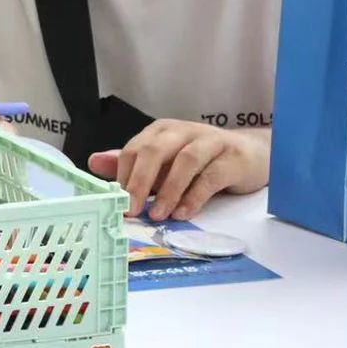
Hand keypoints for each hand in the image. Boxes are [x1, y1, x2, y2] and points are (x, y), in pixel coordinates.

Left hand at [86, 120, 268, 221]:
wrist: (252, 154)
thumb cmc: (202, 160)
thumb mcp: (165, 163)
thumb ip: (132, 163)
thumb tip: (94, 162)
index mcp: (162, 131)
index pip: (134, 149)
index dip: (122, 176)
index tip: (115, 204)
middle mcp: (183, 131)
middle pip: (155, 150)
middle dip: (139, 182)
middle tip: (130, 210)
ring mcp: (210, 141)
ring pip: (185, 161)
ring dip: (168, 190)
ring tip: (158, 215)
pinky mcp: (233, 157)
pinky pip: (211, 175)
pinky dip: (195, 196)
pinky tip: (184, 213)